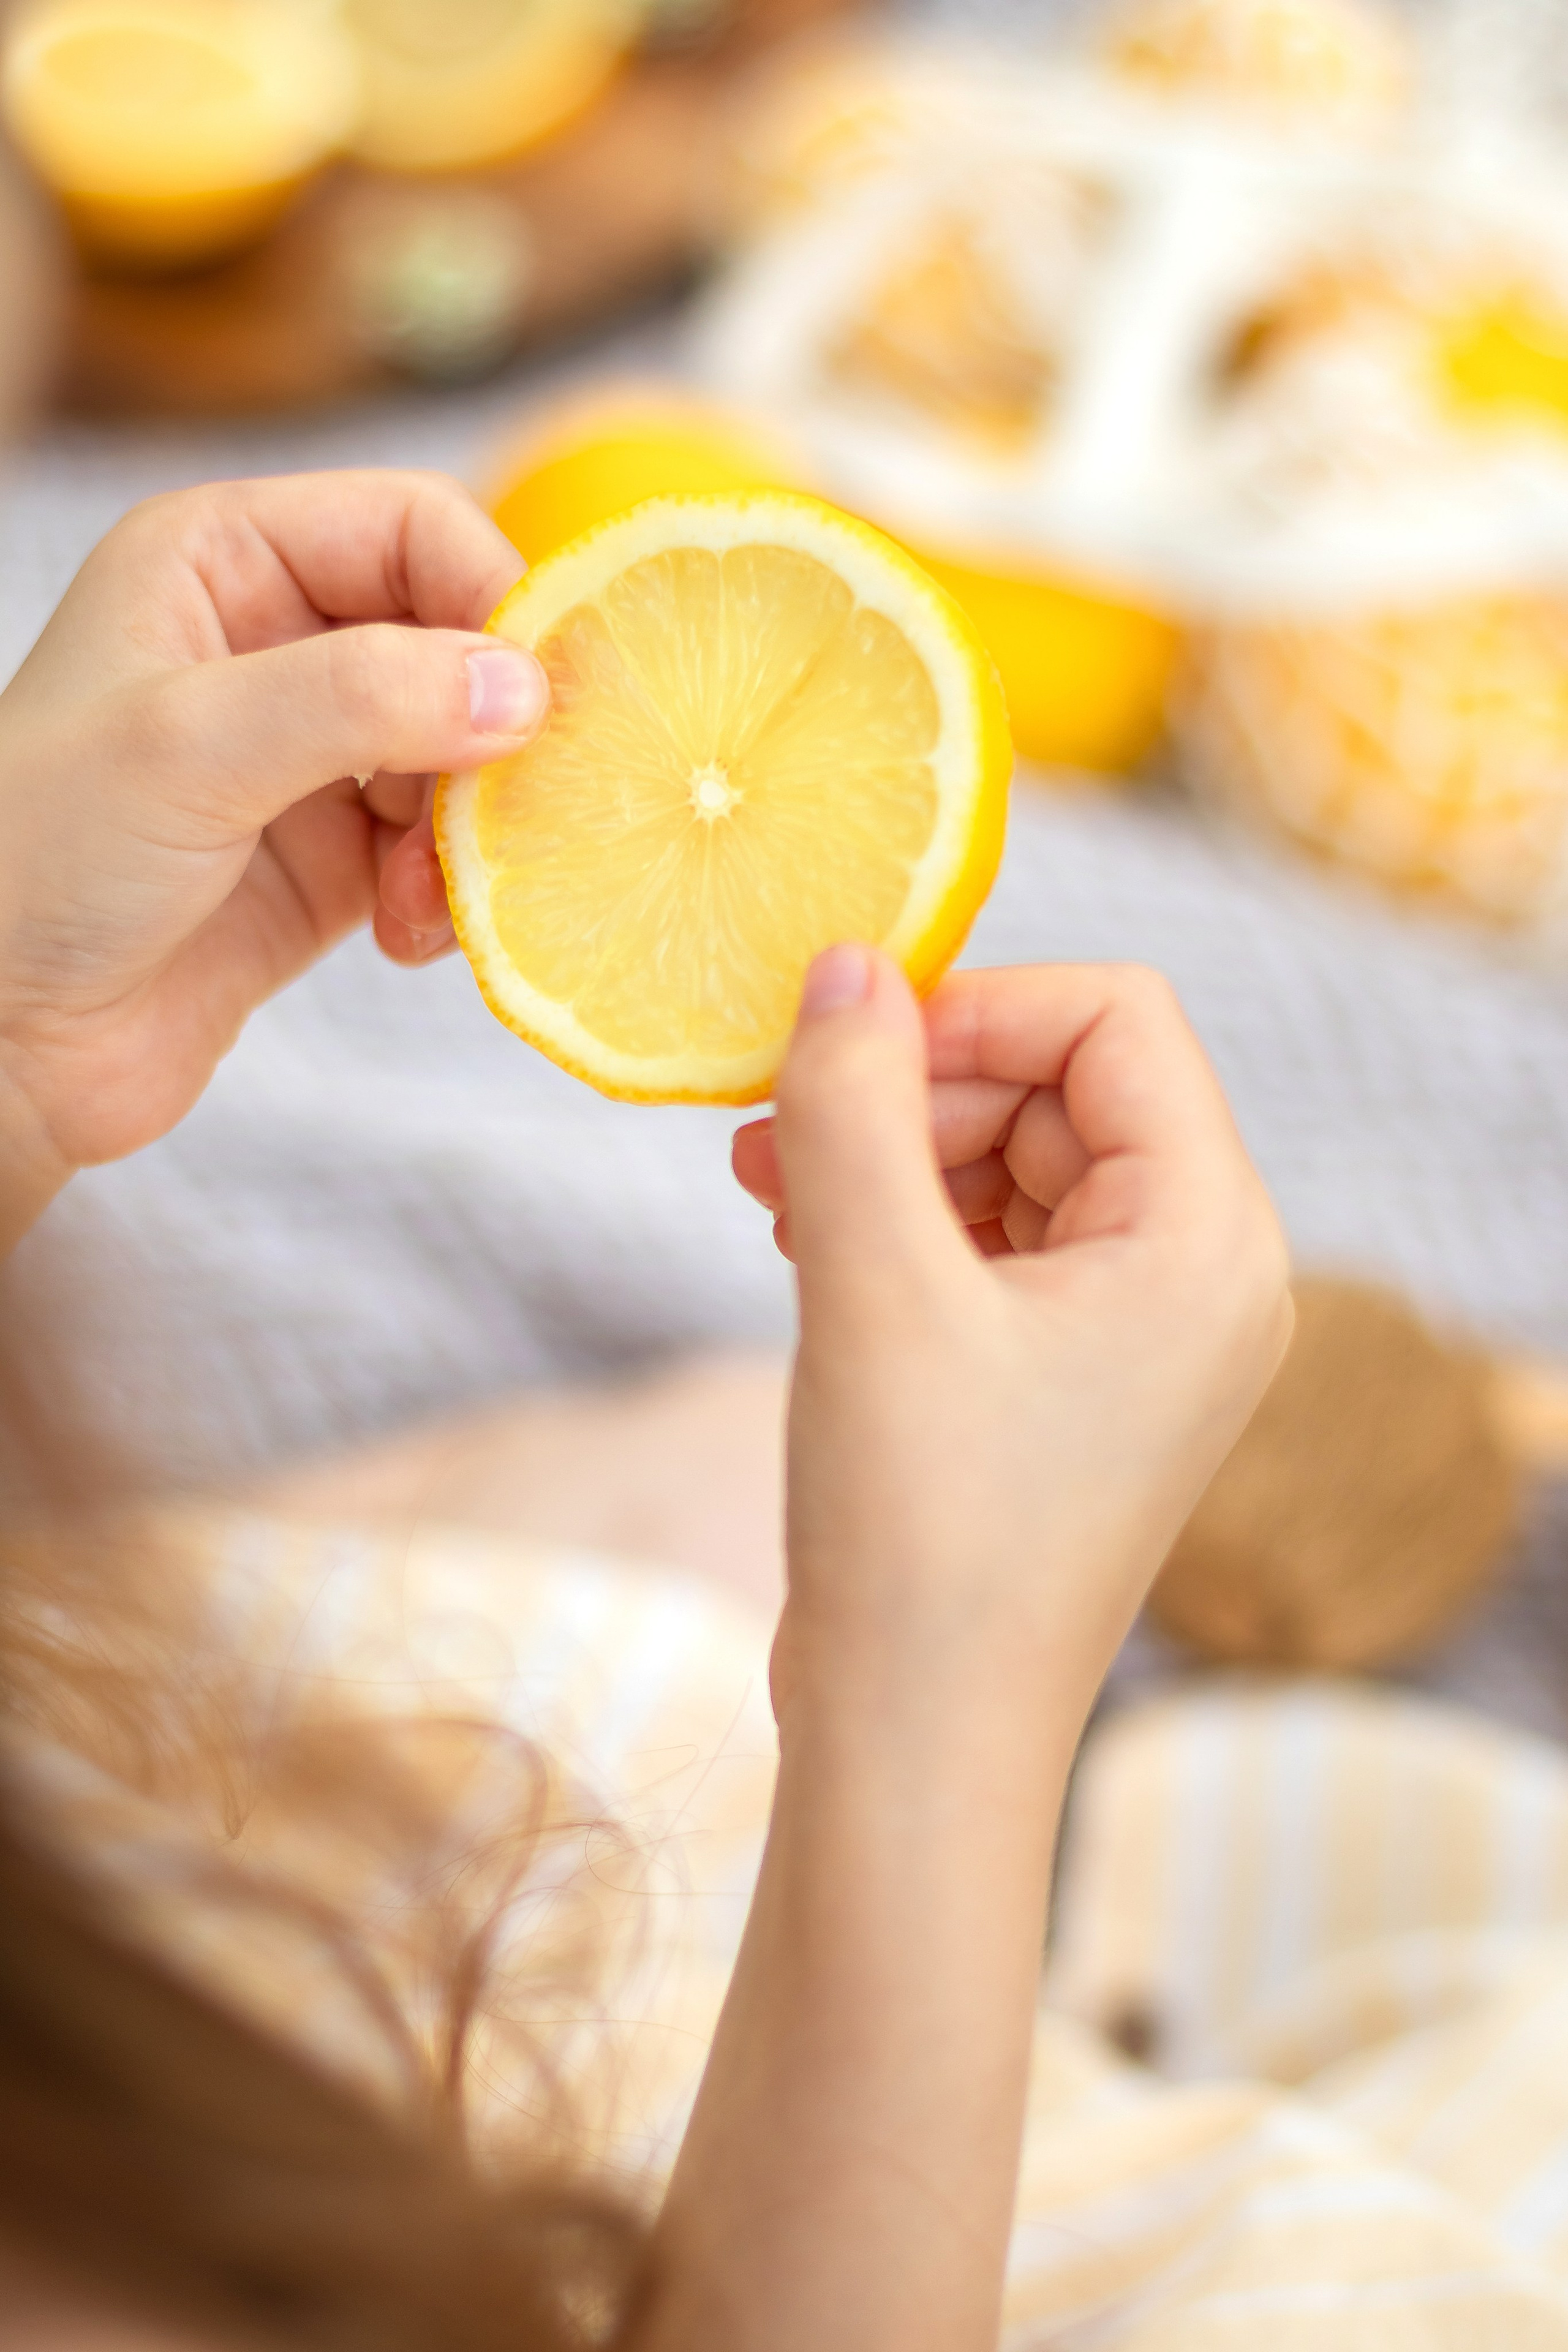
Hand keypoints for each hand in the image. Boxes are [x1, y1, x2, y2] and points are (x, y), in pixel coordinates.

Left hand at [0, 470, 545, 1229]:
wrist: (0, 1040)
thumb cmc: (42, 862)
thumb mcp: (193, 745)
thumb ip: (360, 697)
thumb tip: (521, 686)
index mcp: (221, 561)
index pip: (412, 527)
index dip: (491, 596)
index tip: (540, 696)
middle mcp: (272, 642)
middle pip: (456, 642)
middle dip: (492, 731)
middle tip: (517, 809)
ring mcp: (307, 755)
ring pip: (463, 755)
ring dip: (472, 828)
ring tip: (430, 896)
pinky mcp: (333, 859)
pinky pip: (441, 849)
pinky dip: (448, 891)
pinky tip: (412, 938)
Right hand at [733, 948, 1291, 1728]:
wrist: (920, 1744)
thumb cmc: (921, 1530)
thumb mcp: (873, 1284)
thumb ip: (857, 1102)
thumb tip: (844, 964)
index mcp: (1207, 1237)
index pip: (1115, 1019)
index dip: (975, 1006)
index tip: (846, 1048)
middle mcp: (1200, 1274)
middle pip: (1063, 1084)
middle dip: (916, 1087)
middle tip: (776, 1126)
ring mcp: (1139, 1333)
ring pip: (1017, 1159)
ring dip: (893, 1152)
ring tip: (771, 1187)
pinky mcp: (1070, 1378)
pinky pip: (995, 1241)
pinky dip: (902, 1221)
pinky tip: (807, 1242)